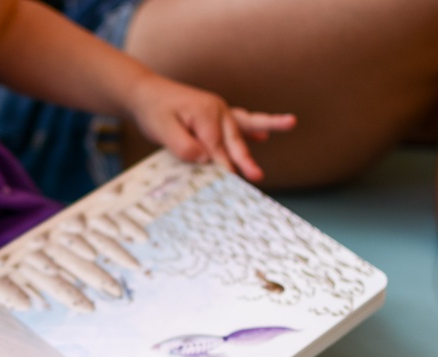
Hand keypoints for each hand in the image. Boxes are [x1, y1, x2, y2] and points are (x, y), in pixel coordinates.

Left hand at [126, 74, 295, 181]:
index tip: (231, 183)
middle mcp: (217, 110)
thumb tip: (203, 159)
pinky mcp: (217, 114)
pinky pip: (240, 121)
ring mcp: (219, 110)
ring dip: (268, 126)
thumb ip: (183, 145)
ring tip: (291, 122)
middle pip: (234, 139)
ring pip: (245, 124)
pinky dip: (254, 129)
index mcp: (205, 114)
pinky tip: (266, 138)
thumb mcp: (162, 130)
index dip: (223, 167)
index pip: (217, 148)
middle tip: (257, 177)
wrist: (146, 93)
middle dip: (245, 159)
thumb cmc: (154, 112)